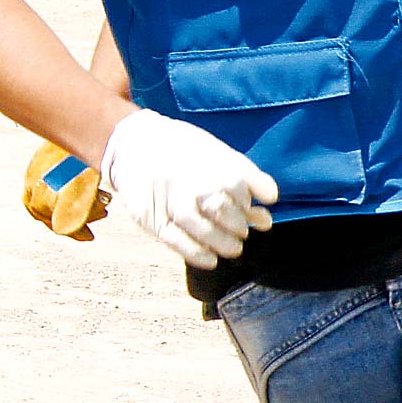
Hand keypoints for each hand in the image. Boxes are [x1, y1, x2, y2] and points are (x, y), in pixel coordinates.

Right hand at [99, 109, 278, 267]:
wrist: (133, 143)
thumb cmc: (183, 150)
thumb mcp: (214, 150)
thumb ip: (243, 176)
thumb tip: (268, 204)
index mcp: (207, 157)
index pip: (241, 182)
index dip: (255, 199)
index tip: (263, 210)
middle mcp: (189, 178)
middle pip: (221, 207)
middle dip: (238, 224)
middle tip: (243, 232)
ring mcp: (169, 198)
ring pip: (200, 226)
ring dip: (222, 242)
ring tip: (234, 248)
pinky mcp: (151, 216)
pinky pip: (175, 240)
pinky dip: (196, 253)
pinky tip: (211, 259)